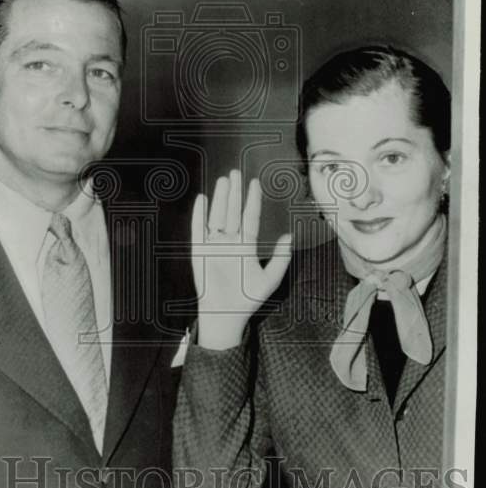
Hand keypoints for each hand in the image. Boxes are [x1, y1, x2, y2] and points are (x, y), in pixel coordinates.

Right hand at [193, 170, 291, 349]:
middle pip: (232, 212)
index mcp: (246, 246)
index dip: (252, 200)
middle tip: (235, 172)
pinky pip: (198, 230)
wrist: (225, 315)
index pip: (250, 217)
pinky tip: (202, 200)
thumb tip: (289, 236)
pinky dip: (199, 215)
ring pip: (217, 216)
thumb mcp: (270, 279)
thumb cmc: (247, 299)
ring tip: (223, 181)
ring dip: (220, 199)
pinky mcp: (199, 251)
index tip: (255, 182)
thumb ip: (280, 258)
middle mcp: (229, 242)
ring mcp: (214, 245)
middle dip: (234, 193)